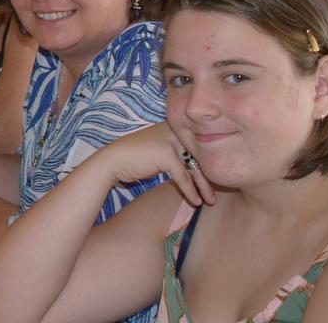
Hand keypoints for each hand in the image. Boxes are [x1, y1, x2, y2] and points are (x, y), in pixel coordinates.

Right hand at [92, 124, 215, 206]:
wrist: (112, 161)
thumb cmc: (133, 158)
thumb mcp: (158, 150)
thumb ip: (176, 152)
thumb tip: (195, 167)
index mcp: (174, 126)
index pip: (197, 147)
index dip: (206, 165)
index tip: (213, 182)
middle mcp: (175, 130)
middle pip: (200, 155)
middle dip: (209, 177)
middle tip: (214, 194)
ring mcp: (171, 140)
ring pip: (195, 166)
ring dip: (203, 187)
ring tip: (209, 201)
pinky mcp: (167, 154)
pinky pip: (184, 176)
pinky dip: (190, 191)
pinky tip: (195, 201)